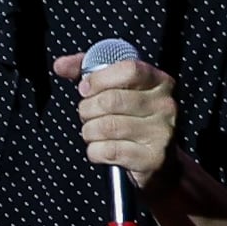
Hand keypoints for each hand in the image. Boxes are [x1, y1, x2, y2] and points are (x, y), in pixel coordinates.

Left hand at [56, 49, 177, 196]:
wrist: (159, 160)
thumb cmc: (134, 119)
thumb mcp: (117, 89)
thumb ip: (89, 72)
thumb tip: (61, 65)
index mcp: (159, 82)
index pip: (129, 70)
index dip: (100, 79)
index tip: (86, 88)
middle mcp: (165, 105)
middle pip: (112, 100)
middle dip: (87, 109)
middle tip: (87, 114)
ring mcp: (161, 132)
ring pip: (107, 126)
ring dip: (89, 131)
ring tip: (93, 131)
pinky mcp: (151, 157)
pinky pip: (108, 151)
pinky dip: (95, 150)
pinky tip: (101, 148)